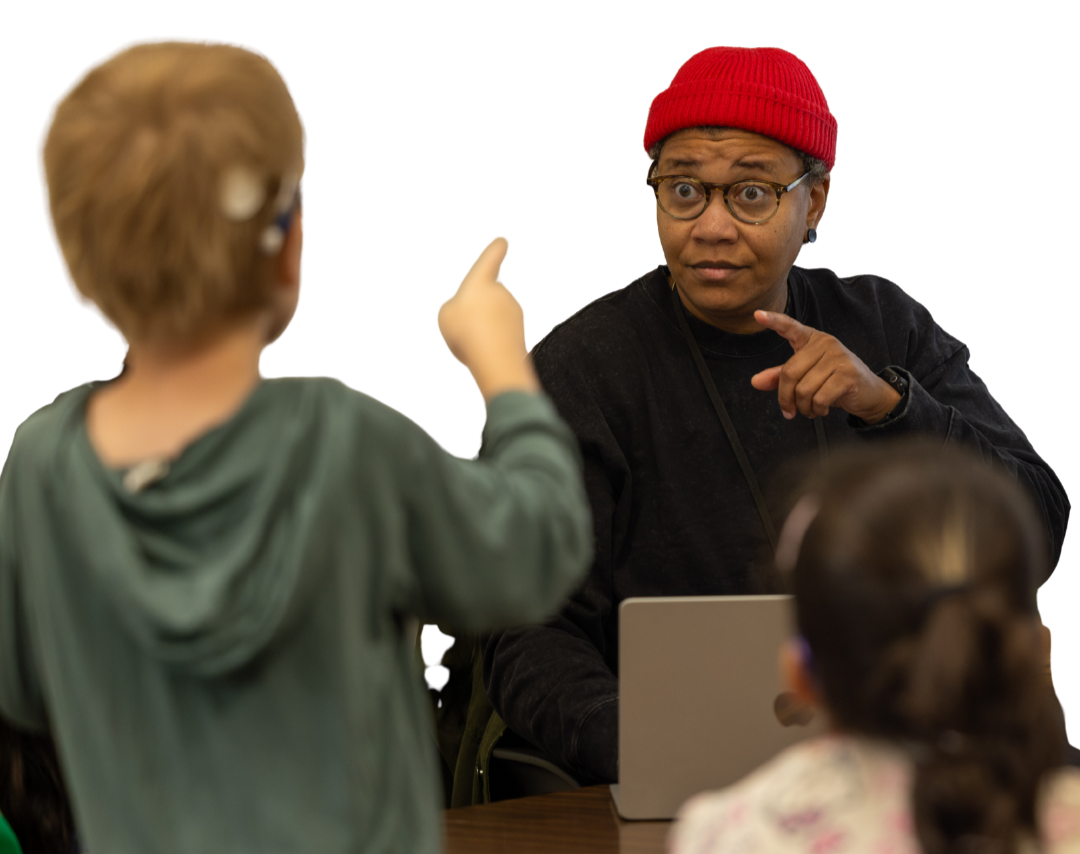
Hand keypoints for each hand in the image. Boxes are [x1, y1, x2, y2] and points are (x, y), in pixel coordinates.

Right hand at [437, 236, 538, 400]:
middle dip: (478, 304)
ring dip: (484, 324)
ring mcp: (514, 311)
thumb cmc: (466, 331)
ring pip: (495, 315)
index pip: (493, 255)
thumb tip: (467, 309)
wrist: (496, 361)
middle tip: (463, 322)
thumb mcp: (446, 314)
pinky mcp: (520, 332)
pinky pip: (502, 333)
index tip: (503, 241)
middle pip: (490, 292)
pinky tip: (483, 353)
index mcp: (482, 279)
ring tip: (471, 340)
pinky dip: (492, 340)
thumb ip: (455, 306)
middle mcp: (502, 291)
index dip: (496, 248)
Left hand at [750, 311, 900, 423]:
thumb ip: (780, 378)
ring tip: (811, 410)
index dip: (774, 321)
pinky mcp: (848, 374)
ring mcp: (838, 357)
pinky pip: (819, 398)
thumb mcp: (806, 377)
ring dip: (804, 408)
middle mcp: (825, 343)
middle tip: (790, 411)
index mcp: (812, 339)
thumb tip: (755, 382)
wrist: (869, 393)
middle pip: (789, 372)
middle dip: (786, 398)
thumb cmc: (833, 383)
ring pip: (804, 389)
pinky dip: (817, 410)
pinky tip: (822, 409)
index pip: (790, 327)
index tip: (757, 315)